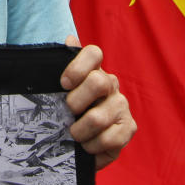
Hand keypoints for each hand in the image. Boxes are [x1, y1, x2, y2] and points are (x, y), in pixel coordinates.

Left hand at [61, 35, 136, 169]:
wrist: (76, 146)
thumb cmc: (64, 114)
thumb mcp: (56, 92)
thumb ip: (60, 67)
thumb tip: (70, 38)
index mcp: (93, 71)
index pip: (93, 53)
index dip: (78, 66)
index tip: (63, 84)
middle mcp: (110, 84)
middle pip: (98, 82)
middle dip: (75, 102)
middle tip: (67, 113)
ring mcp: (122, 105)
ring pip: (99, 117)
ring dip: (79, 131)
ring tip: (74, 134)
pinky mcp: (128, 128)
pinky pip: (110, 139)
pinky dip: (92, 146)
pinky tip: (87, 145)